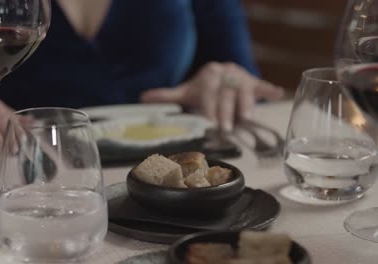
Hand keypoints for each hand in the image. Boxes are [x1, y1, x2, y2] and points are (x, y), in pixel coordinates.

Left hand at [140, 62, 283, 130]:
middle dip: (225, 111)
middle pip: (225, 94)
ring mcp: (241, 78)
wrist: (221, 73)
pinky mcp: (255, 83)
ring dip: (246, 103)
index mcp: (208, 76)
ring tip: (246, 118)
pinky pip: (263, 86)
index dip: (208, 108)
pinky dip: (269, 90)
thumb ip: (167, 96)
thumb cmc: (203, 87)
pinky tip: (278, 94)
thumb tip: (142, 98)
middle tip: (225, 128)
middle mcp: (225, 74)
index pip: (208, 93)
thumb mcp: (186, 91)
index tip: (207, 122)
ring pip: (244, 91)